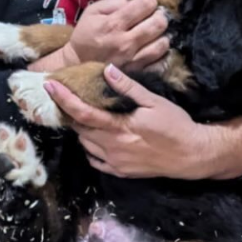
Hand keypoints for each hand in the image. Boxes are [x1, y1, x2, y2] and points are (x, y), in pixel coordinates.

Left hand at [43, 64, 241, 179]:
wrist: (192, 155)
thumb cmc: (175, 125)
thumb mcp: (154, 102)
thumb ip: (128, 88)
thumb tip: (107, 69)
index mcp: (119, 128)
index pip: (82, 113)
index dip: (63, 99)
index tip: (50, 85)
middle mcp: (112, 148)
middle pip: (79, 129)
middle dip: (69, 112)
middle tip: (65, 97)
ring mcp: (115, 162)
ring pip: (85, 145)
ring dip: (80, 129)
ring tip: (82, 114)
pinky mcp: (120, 172)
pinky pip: (95, 160)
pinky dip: (90, 147)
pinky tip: (95, 136)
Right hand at [61, 0, 169, 72]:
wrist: (77, 63)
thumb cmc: (86, 35)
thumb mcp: (92, 11)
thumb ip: (114, 2)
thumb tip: (134, 1)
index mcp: (113, 24)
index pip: (145, 5)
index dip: (149, 0)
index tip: (146, 3)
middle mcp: (125, 42)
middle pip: (158, 23)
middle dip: (160, 16)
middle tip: (154, 16)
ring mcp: (132, 59)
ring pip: (162, 43)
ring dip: (162, 35)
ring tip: (154, 33)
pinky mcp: (136, 71)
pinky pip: (159, 62)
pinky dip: (161, 53)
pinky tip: (154, 47)